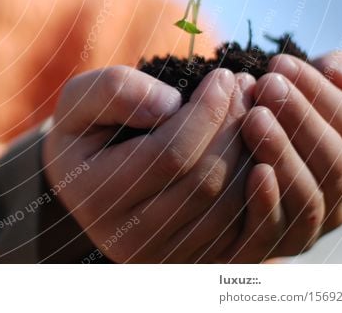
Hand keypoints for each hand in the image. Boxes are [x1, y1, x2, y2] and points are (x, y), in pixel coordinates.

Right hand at [43, 66, 256, 262]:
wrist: (88, 180)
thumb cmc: (87, 130)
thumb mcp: (81, 100)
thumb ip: (115, 90)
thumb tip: (169, 105)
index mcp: (96, 196)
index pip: (169, 154)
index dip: (206, 112)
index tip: (224, 76)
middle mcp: (130, 239)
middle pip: (205, 182)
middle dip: (235, 128)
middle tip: (248, 88)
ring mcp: (165, 259)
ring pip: (231, 207)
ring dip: (254, 154)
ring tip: (254, 112)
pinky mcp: (195, 264)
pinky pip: (245, 231)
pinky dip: (261, 189)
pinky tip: (258, 149)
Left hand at [220, 51, 341, 260]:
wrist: (201, 199)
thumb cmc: (250, 134)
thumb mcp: (285, 103)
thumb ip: (321, 80)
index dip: (319, 91)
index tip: (279, 62)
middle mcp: (332, 198)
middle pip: (333, 159)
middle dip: (302, 117)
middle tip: (267, 84)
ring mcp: (303, 229)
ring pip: (308, 195)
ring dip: (284, 153)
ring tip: (255, 117)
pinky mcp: (265, 250)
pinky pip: (273, 230)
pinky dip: (268, 201)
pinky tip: (253, 170)